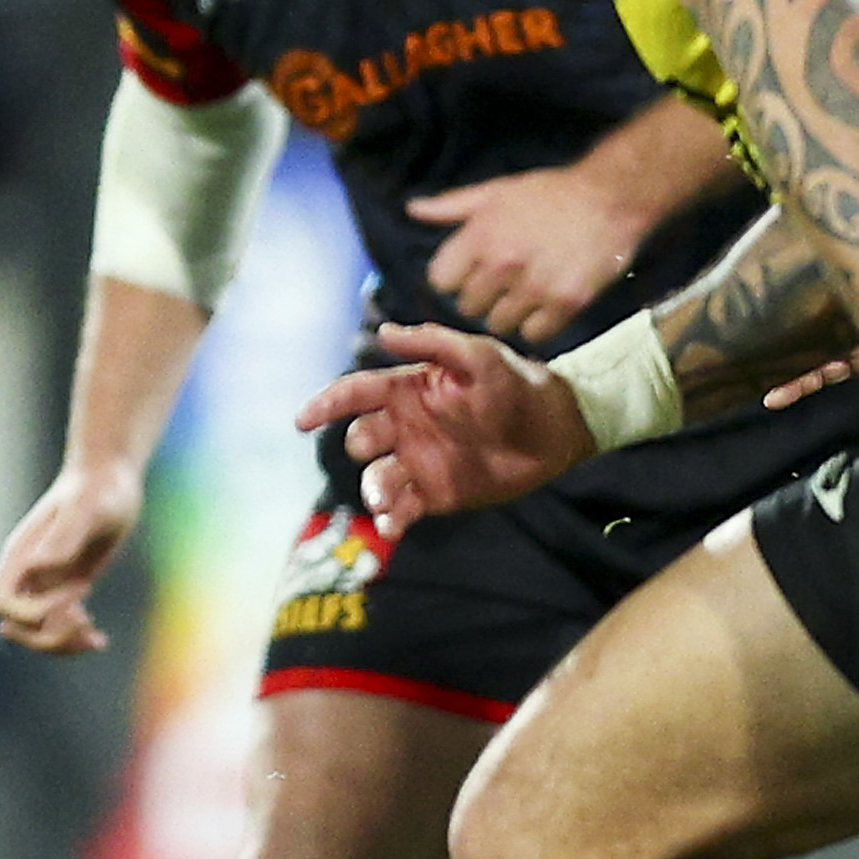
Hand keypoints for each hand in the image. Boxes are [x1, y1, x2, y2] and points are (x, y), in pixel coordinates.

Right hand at [0, 465, 144, 653]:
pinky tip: (100, 639)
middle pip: (15, 627)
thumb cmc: (99, 488)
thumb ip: (64, 535)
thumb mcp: (88, 508)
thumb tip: (39, 566)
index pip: (3, 604)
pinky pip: (58, 627)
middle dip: (46, 636)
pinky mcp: (65, 589)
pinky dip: (75, 640)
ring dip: (61, 645)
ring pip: (36, 634)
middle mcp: (28, 573)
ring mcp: (45, 584)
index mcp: (21, 556)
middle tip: (84, 619)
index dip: (34, 612)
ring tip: (95, 636)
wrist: (110, 480)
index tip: (75, 590)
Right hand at [296, 320, 590, 533]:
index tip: (303, 421)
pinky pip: (402, 509)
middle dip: (360, 448)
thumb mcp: (480, 355)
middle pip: (361, 438)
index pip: (357, 394)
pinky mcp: (436, 494)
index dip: (327, 405)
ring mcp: (419, 461)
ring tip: (386, 501)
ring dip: (373, 490)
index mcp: (409, 389)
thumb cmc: (518, 384)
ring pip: (376, 478)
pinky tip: (393, 526)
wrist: (556, 431)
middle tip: (376, 454)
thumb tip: (383, 333)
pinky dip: (390, 520)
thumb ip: (433, 343)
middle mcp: (406, 426)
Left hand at [410, 161, 661, 344]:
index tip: (470, 273)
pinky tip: (546, 305)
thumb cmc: (550, 194)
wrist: (610, 199)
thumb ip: (452, 205)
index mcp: (481, 235)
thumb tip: (413, 209)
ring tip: (526, 293)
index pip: (440, 280)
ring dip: (508, 314)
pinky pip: (533, 335)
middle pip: (467, 307)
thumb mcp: (496, 191)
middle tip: (504, 283)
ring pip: (498, 325)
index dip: (454, 278)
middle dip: (481, 297)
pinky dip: (538, 325)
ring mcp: (534, 287)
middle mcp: (503, 264)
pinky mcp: (565, 303)